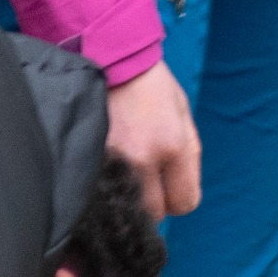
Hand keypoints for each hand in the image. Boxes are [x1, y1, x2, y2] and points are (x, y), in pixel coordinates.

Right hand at [106, 61, 202, 217]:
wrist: (113, 62)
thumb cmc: (153, 88)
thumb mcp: (183, 115)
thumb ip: (188, 155)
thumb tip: (184, 197)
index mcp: (173, 145)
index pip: (184, 202)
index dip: (181, 197)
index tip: (173, 186)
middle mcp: (143, 158)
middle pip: (154, 213)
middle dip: (155, 202)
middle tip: (150, 181)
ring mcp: (112, 162)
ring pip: (125, 209)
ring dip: (129, 200)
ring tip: (129, 176)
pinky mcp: (89, 161)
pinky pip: (101, 196)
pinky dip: (107, 192)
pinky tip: (110, 173)